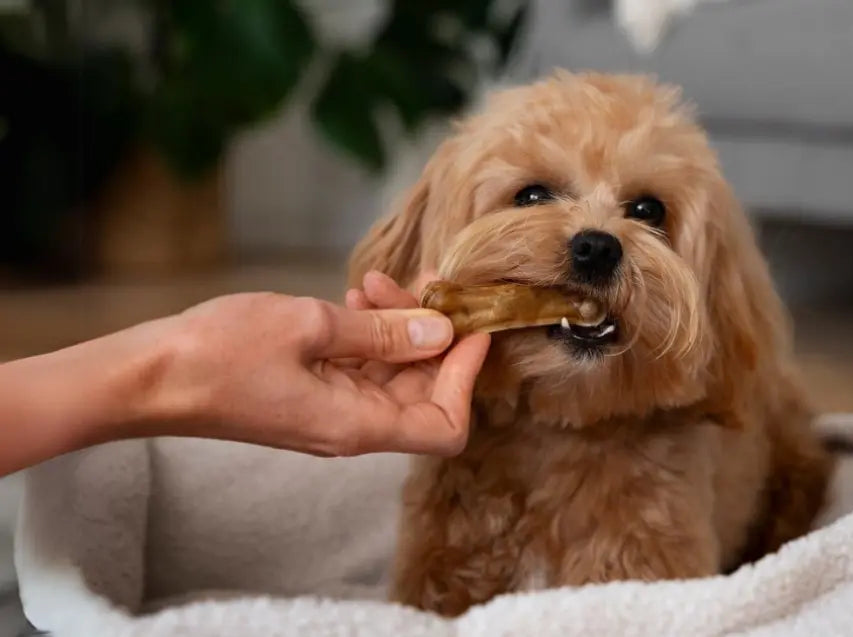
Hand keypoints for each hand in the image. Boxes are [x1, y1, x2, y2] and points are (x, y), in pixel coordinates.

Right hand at [146, 272, 490, 456]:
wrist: (148, 375)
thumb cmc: (219, 353)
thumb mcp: (311, 327)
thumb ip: (383, 333)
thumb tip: (440, 331)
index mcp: (358, 426)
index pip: (444, 426)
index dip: (466, 379)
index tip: (471, 328)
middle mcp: (351, 428)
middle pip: (424, 395)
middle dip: (434, 338)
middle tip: (425, 286)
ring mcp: (330, 413)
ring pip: (392, 376)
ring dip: (399, 327)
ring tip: (378, 281)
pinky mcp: (311, 394)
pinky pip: (360, 369)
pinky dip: (369, 333)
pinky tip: (356, 295)